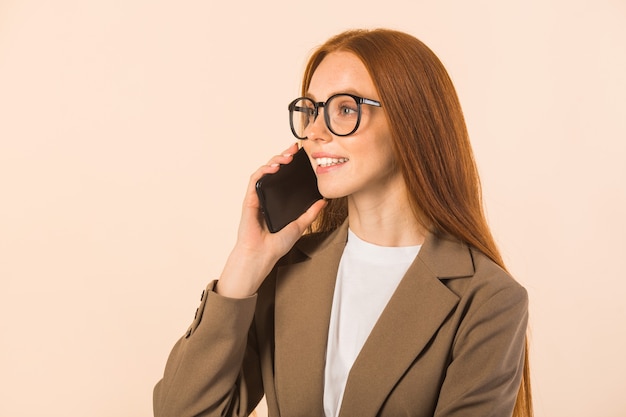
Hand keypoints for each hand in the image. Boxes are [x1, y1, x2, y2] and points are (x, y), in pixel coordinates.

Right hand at [216, 143, 325, 297]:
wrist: (262, 256)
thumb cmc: (276, 245)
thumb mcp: (299, 226)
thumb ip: (310, 213)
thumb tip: (323, 201)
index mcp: (277, 200)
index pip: (283, 176)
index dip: (291, 163)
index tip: (301, 154)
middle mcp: (267, 196)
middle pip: (274, 169)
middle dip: (284, 156)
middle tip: (295, 148)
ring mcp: (257, 196)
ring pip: (264, 171)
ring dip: (275, 160)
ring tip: (287, 156)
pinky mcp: (250, 199)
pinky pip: (255, 180)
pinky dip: (264, 170)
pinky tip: (274, 166)